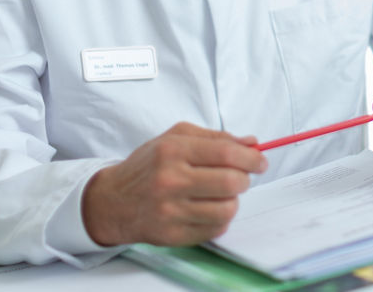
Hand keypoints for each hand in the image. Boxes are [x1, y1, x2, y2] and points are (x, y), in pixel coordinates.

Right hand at [82, 121, 266, 246]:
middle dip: (244, 180)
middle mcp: (170, 180)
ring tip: (220, 195)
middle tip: (239, 178)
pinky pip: (214, 229)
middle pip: (231, 182)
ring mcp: (170, 210)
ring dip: (232, 201)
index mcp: (173, 150)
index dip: (251, 158)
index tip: (260, 161)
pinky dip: (218, 220)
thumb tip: (251, 143)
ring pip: (227, 209)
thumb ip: (215, 137)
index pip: (226, 152)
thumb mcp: (174, 138)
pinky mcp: (171, 235)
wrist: (112, 201)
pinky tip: (206, 209)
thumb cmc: (148, 166)